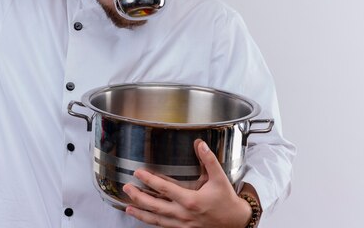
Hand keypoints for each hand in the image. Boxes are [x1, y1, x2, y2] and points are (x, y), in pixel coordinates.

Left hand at [123, 139, 251, 227]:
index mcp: (191, 201)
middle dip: (139, 197)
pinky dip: (152, 222)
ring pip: (157, 220)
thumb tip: (200, 144)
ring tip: (128, 207)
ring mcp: (182, 224)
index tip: (138, 173)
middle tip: (127, 188)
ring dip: (141, 213)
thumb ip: (209, 160)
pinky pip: (164, 226)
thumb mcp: (220, 178)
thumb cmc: (226, 200)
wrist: (236, 222)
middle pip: (155, 206)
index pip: (165, 189)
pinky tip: (144, 218)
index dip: (149, 180)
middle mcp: (184, 214)